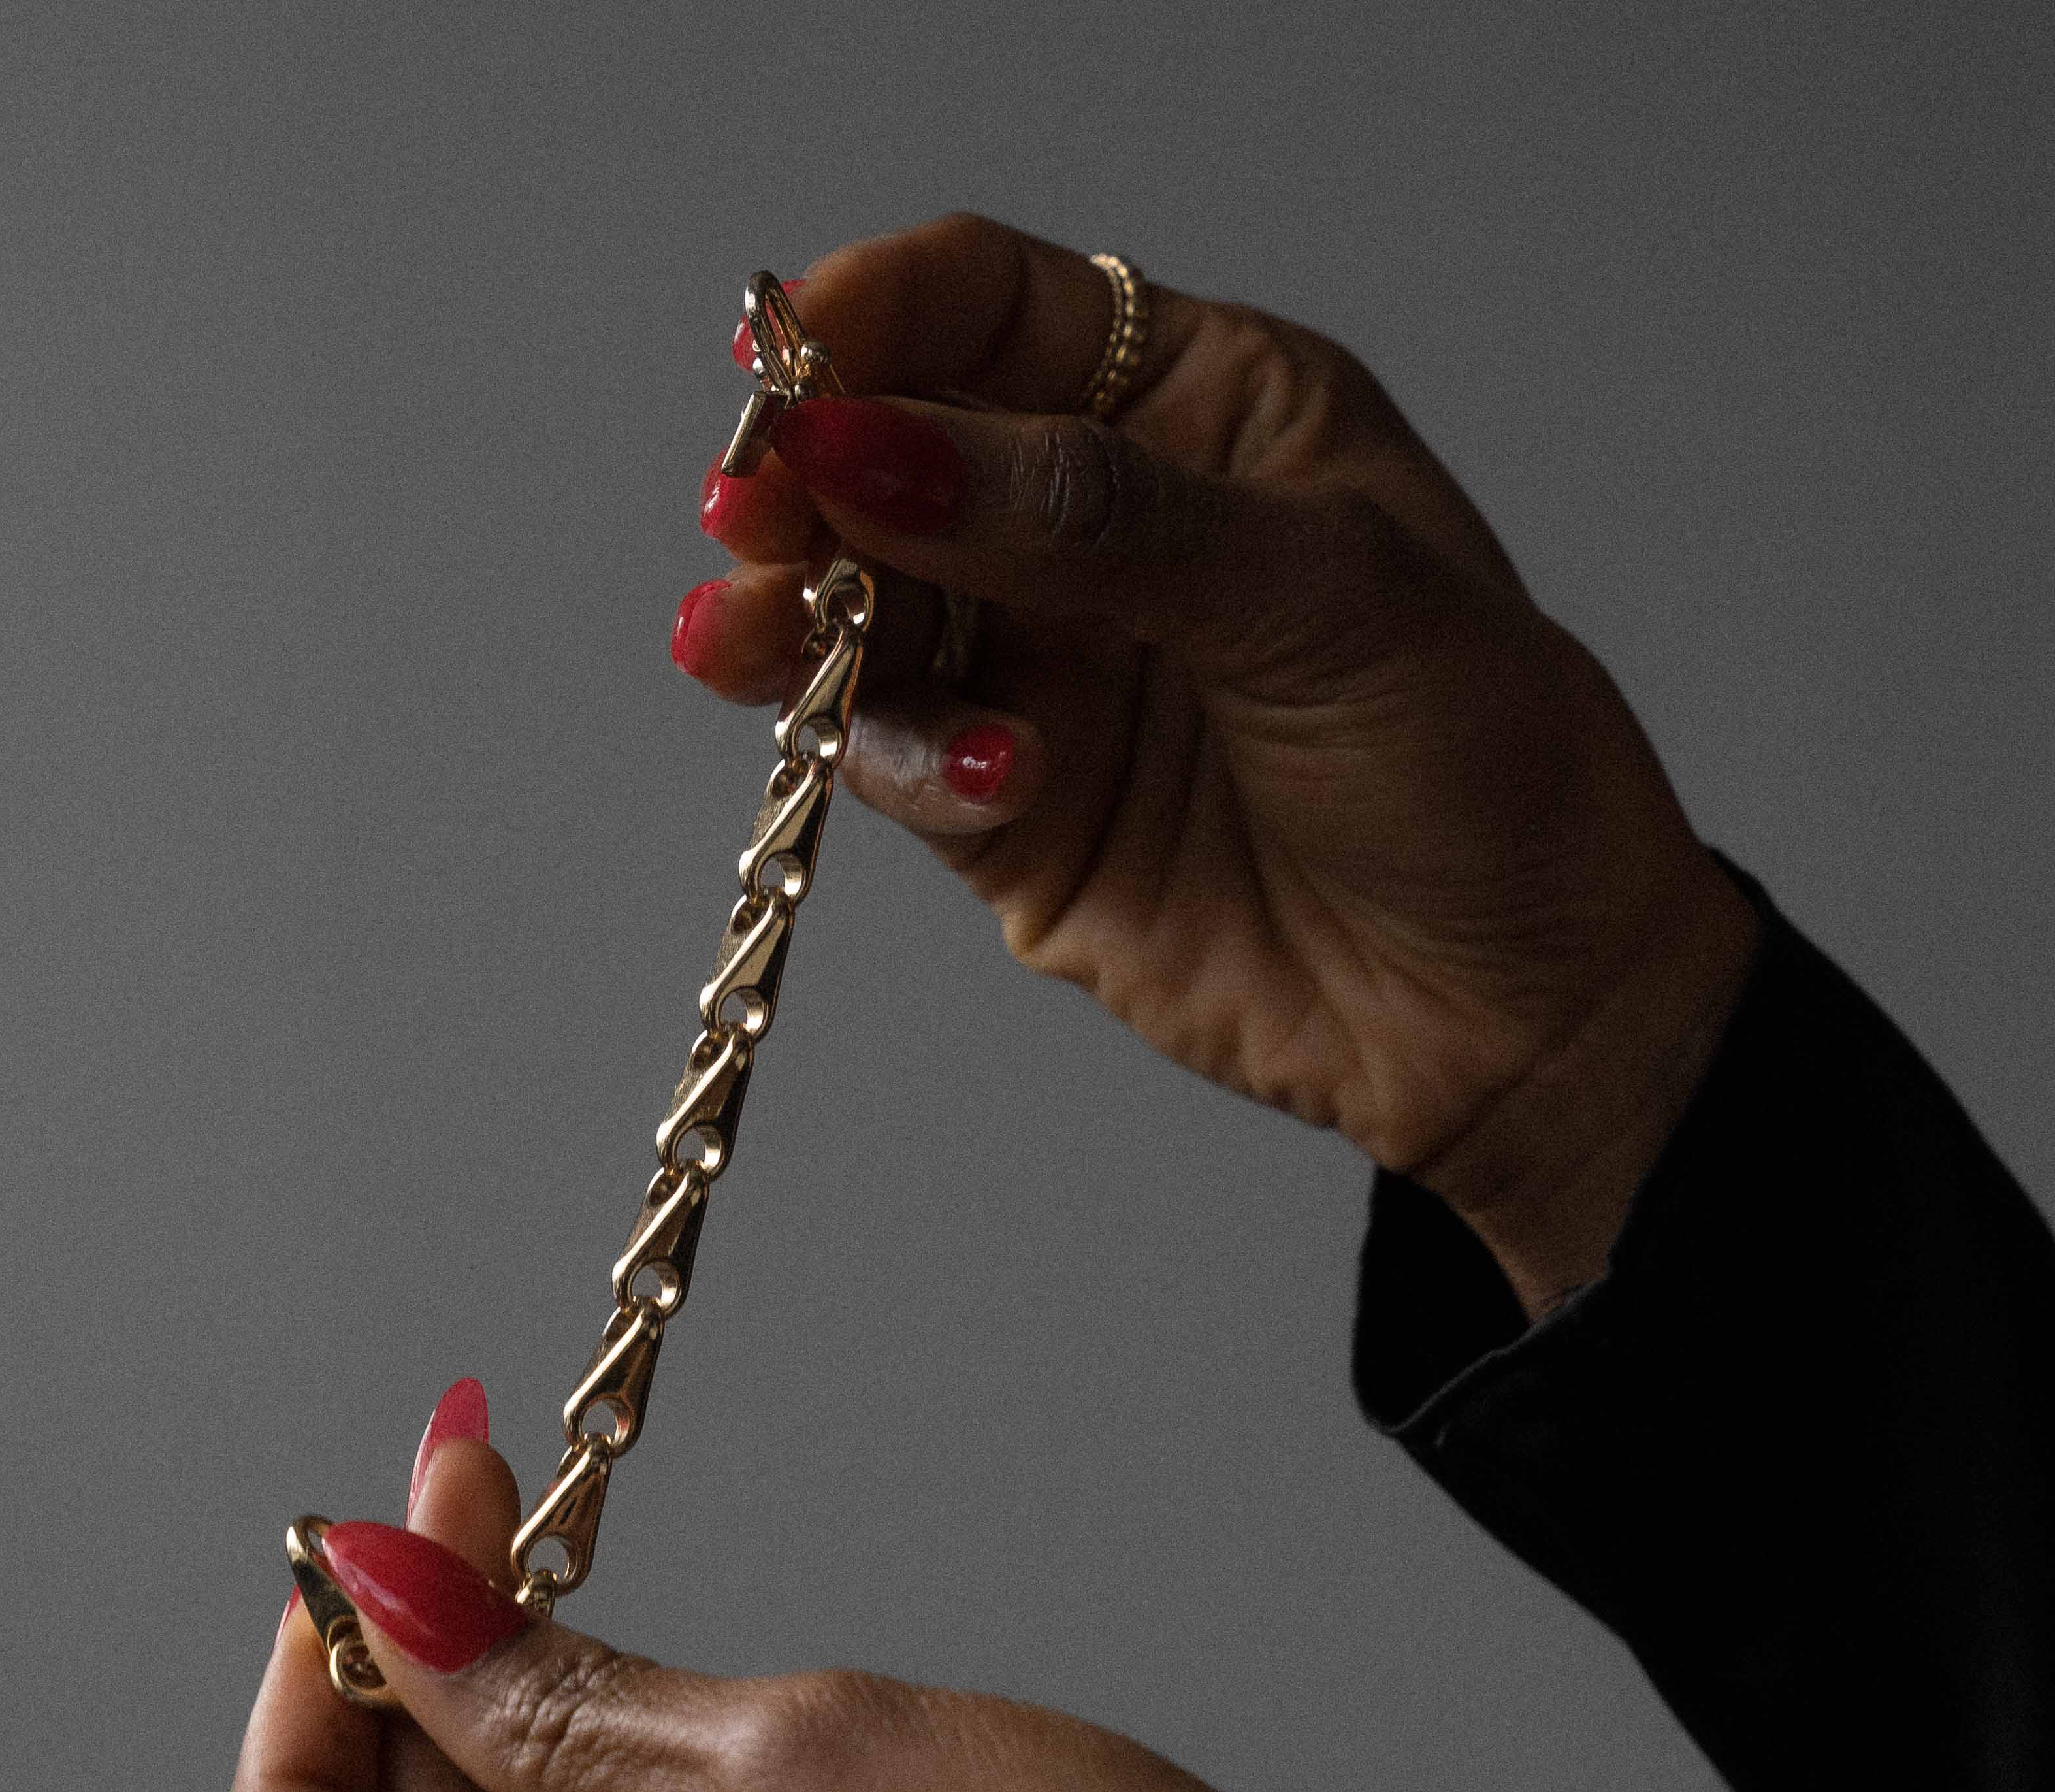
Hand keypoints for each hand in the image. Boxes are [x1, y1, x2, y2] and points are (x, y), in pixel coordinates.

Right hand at [682, 214, 1758, 1312]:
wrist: (1516, 1010)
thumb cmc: (1483, 766)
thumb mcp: (1318, 595)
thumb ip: (1092, 517)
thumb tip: (880, 450)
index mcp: (1198, 411)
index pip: (993, 310)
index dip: (875, 316)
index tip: (787, 362)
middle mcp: (1098, 529)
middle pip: (890, 459)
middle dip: (804, 482)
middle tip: (746, 516)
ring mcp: (1044, 673)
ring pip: (857, 614)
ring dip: (791, 626)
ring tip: (748, 644)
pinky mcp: (1005, 816)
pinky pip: (894, 759)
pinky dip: (900, 760)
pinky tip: (987, 779)